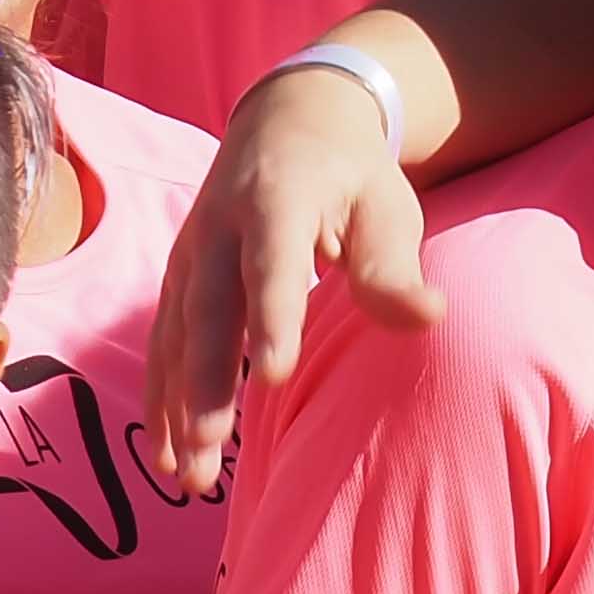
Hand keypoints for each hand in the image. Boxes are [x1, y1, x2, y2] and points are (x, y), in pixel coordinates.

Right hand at [145, 57, 444, 498]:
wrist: (289, 116)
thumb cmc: (350, 173)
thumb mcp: (385, 203)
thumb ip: (395, 265)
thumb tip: (431, 316)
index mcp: (279, 195)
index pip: (273, 259)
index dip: (272, 315)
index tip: (275, 376)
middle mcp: (220, 222)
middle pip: (210, 307)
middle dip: (207, 381)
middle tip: (209, 450)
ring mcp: (191, 251)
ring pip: (179, 334)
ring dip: (178, 406)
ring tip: (187, 477)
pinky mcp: (178, 278)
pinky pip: (164, 342)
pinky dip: (161, 397)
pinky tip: (166, 454)